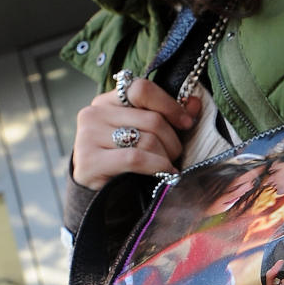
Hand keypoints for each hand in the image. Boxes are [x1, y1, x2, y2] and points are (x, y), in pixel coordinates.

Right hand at [73, 76, 199, 189]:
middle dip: (172, 140)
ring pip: (147, 139)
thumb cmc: (125, 162)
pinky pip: (136, 158)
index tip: (186, 123)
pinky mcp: (90, 160)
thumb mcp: (146, 135)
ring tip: (167, 167)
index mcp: (107, 101)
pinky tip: (165, 174)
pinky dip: (157, 166)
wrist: (99, 195)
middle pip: (150, 118)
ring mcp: (88, 136)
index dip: (169, 105)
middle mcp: (94, 113)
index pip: (142, 89)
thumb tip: (195, 103)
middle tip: (176, 155)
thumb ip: (169, 117)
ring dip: (166, 157)